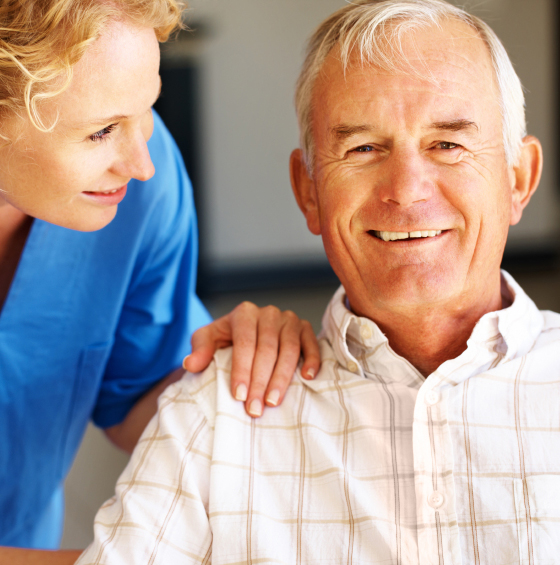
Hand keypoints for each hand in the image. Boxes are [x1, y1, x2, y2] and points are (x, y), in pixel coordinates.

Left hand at [183, 302, 319, 416]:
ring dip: (282, 378)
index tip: (239, 396)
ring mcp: (289, 319)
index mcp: (244, 313)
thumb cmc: (228, 339)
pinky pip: (312, 344)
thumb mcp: (209, 339)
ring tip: (273, 402)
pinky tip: (307, 379)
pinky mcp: (305, 328)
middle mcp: (269, 313)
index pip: (245, 343)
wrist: (249, 330)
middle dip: (260, 381)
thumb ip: (200, 350)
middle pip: (267, 349)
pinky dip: (312, 361)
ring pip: (289, 350)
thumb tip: (191, 364)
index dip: (242, 370)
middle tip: (255, 409)